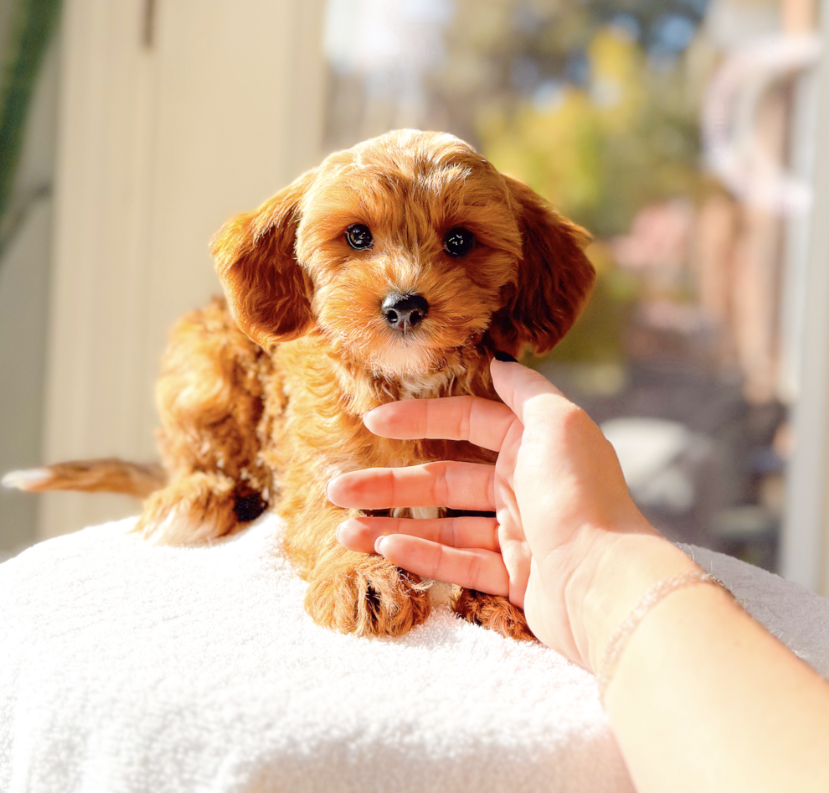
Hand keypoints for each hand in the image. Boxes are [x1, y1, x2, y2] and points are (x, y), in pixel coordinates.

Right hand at [327, 360, 655, 667]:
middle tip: (338, 487)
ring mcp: (519, 535)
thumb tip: (497, 360)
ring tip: (345, 529)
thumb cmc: (582, 496)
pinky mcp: (515, 579)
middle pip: (445, 479)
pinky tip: (385, 549)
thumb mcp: (559, 423)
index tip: (374, 423)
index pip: (469, 421)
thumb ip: (525, 390)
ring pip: (443, 526)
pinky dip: (422, 556)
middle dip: (390, 483)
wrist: (608, 584)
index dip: (421, 417)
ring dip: (392, 525)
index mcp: (536, 445)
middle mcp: (526, 486)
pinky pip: (459, 563)